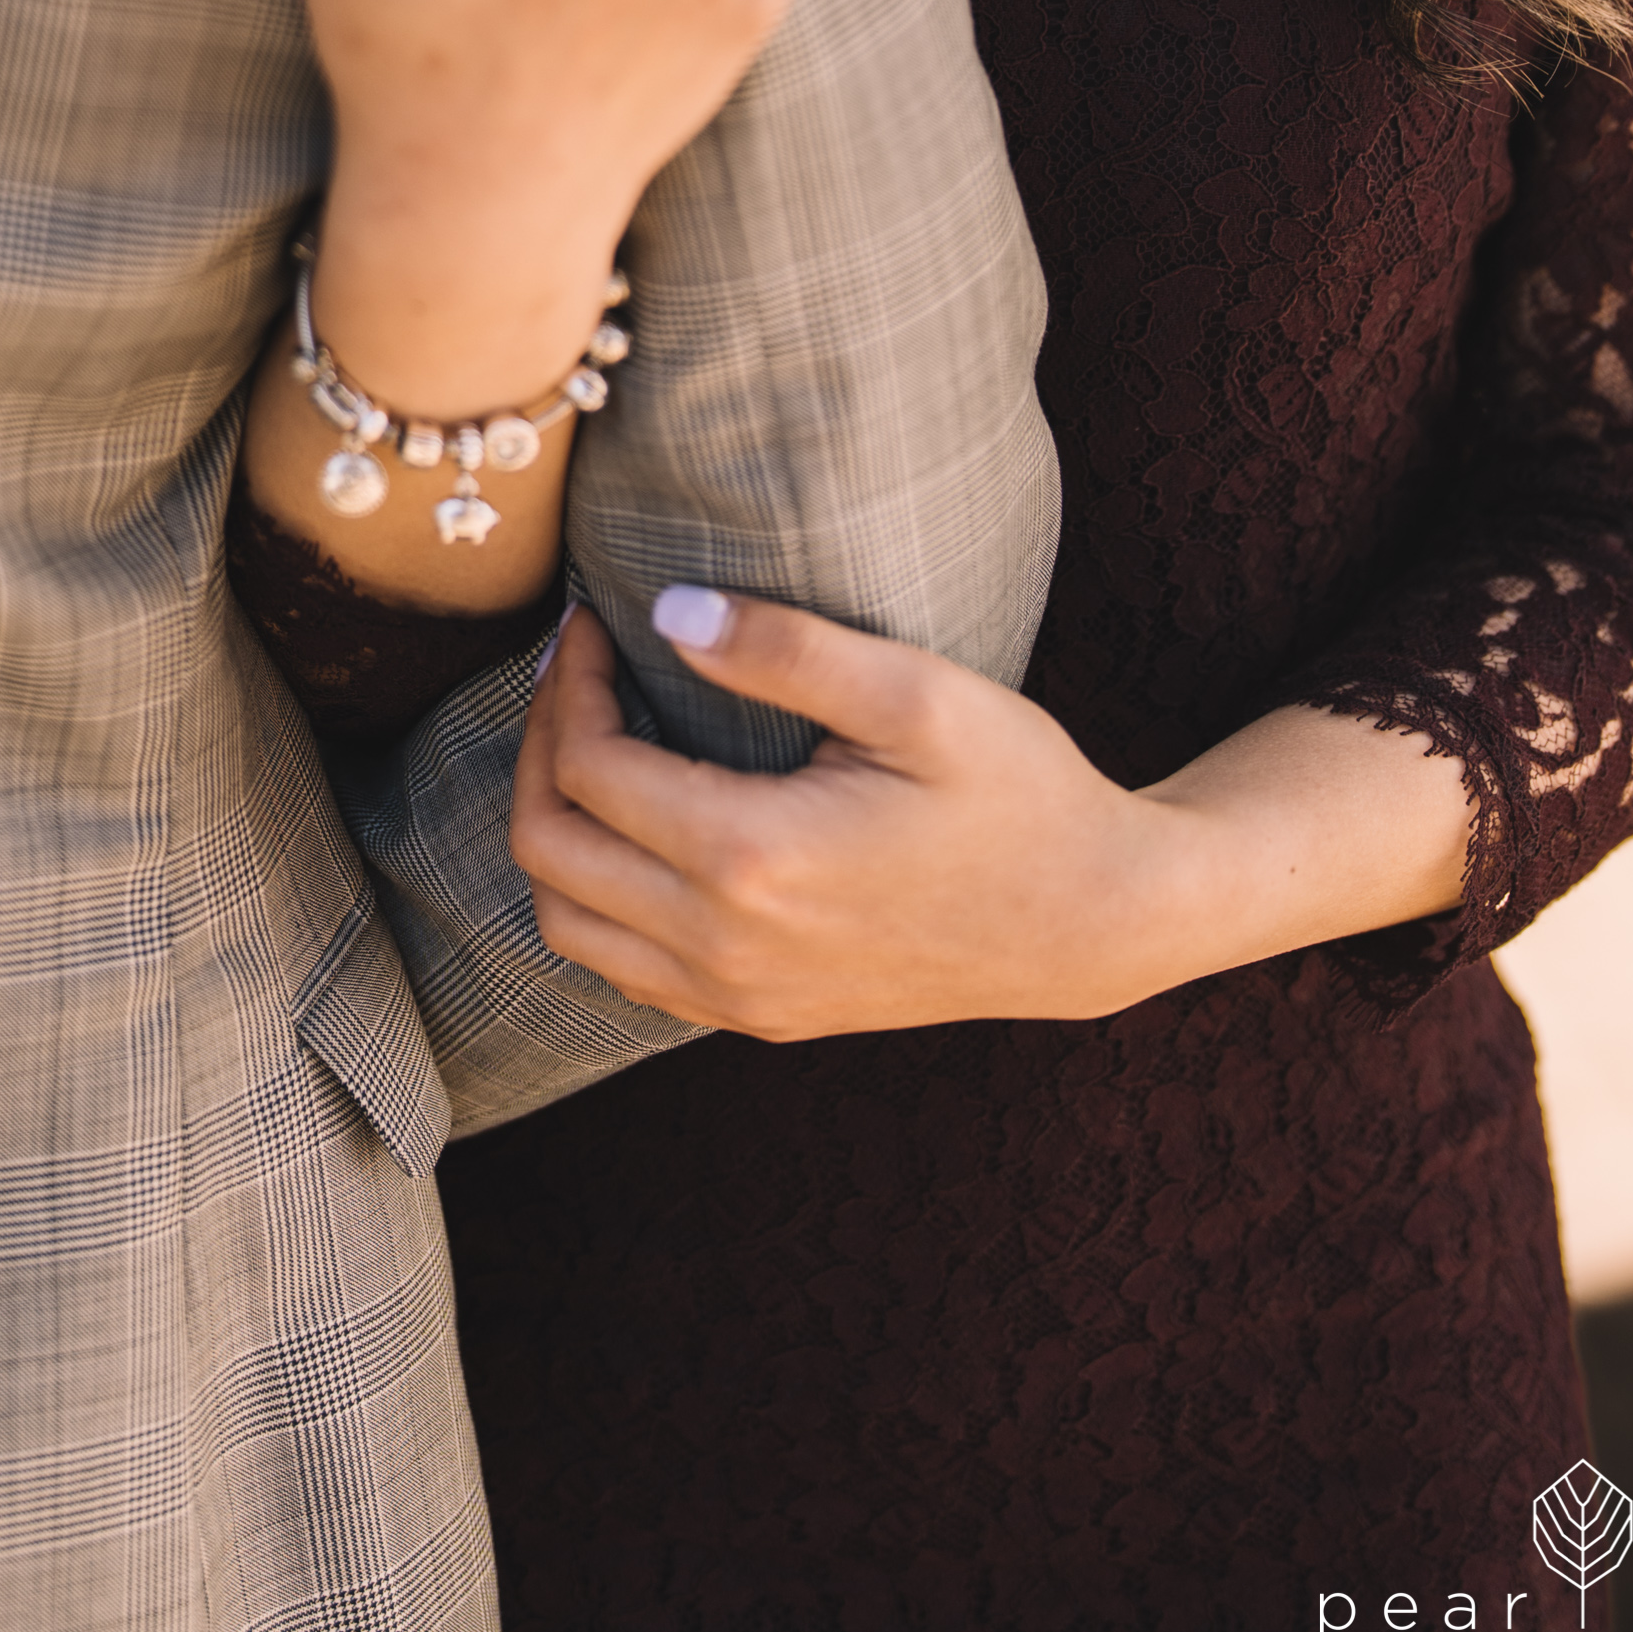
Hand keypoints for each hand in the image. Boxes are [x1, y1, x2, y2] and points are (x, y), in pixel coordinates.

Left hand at [511, 598, 1476, 1033]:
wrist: (1093, 923)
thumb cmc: (1018, 791)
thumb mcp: (916, 695)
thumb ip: (784, 648)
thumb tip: (666, 613)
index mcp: (752, 858)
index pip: (586, 769)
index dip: (568, 682)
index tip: (595, 622)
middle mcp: (726, 946)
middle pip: (547, 853)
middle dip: (539, 746)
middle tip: (578, 673)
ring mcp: (739, 998)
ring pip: (566, 927)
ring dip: (555, 830)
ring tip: (595, 742)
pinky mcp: (762, 1018)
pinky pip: (624, 971)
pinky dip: (596, 898)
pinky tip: (641, 827)